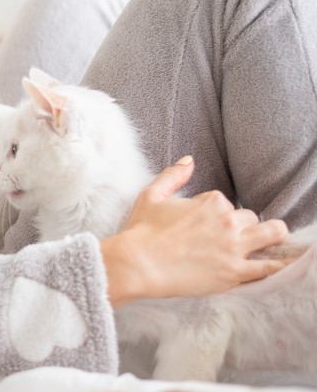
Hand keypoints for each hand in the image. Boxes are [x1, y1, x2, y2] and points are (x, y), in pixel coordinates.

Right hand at [101, 156, 291, 307]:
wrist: (137, 264)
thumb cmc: (141, 231)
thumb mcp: (152, 195)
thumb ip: (173, 175)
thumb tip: (189, 160)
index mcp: (211, 202)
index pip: (227, 203)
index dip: (216, 214)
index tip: (202, 226)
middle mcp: (227, 222)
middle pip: (251, 219)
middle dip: (243, 226)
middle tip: (228, 238)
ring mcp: (234, 248)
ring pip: (272, 234)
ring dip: (274, 235)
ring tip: (273, 240)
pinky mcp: (235, 272)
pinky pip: (270, 267)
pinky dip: (284, 263)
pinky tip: (294, 260)